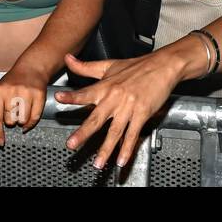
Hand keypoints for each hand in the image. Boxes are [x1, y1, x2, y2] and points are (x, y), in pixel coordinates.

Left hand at [0, 61, 48, 146]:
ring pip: (23, 121)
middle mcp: (12, 91)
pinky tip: (28, 116)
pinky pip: (35, 117)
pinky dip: (31, 121)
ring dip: (21, 120)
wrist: (31, 68)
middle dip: (11, 121)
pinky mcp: (39, 95)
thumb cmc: (11, 82)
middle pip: (10, 121)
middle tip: (13, 111)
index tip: (0, 142)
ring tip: (21, 110)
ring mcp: (27, 93)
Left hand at [54, 51, 180, 168]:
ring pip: (115, 131)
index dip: (72, 96)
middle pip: (97, 118)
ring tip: (98, 163)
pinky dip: (127, 148)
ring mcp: (129, 107)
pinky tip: (122, 159)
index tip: (58, 99)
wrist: (162, 65)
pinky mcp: (142, 113)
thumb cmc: (137, 66)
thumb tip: (68, 59)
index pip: (85, 93)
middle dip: (83, 132)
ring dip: (106, 149)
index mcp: (106, 86)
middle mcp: (115, 97)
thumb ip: (85, 67)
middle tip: (72, 144)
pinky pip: (133, 134)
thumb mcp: (108, 65)